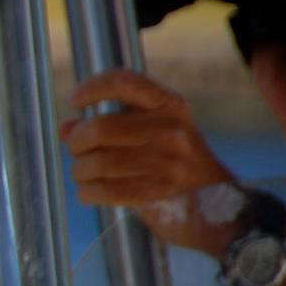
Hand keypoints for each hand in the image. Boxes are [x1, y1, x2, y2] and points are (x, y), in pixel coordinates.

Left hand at [59, 69, 239, 253]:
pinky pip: (102, 191)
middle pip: (98, 129)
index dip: (93, 88)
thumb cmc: (173, 160)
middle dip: (77, 142)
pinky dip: (87, 191)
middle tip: (78, 149)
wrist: (218, 203)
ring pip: (95, 163)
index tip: (76, 101)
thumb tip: (67, 127)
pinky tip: (90, 190)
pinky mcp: (157, 193)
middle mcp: (170, 130)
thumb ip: (111, 122)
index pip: (125, 82)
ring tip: (84, 172)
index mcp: (170, 105)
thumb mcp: (153, 130)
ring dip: (80, 170)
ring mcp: (166, 163)